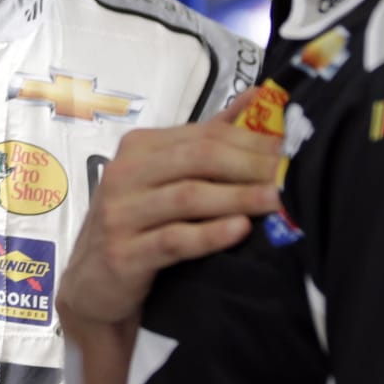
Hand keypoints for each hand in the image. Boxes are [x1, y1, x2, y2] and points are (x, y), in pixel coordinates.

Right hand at [56, 89, 282, 383]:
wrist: (92, 285)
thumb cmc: (138, 225)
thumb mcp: (164, 178)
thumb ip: (207, 139)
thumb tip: (256, 97)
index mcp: (139, 147)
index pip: (203, 134)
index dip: (250, 139)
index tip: (289, 148)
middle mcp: (124, 173)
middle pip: (198, 158)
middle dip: (250, 165)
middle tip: (290, 175)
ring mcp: (120, 213)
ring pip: (188, 196)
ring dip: (238, 197)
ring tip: (276, 200)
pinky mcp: (123, 254)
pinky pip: (174, 239)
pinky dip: (210, 233)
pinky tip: (240, 230)